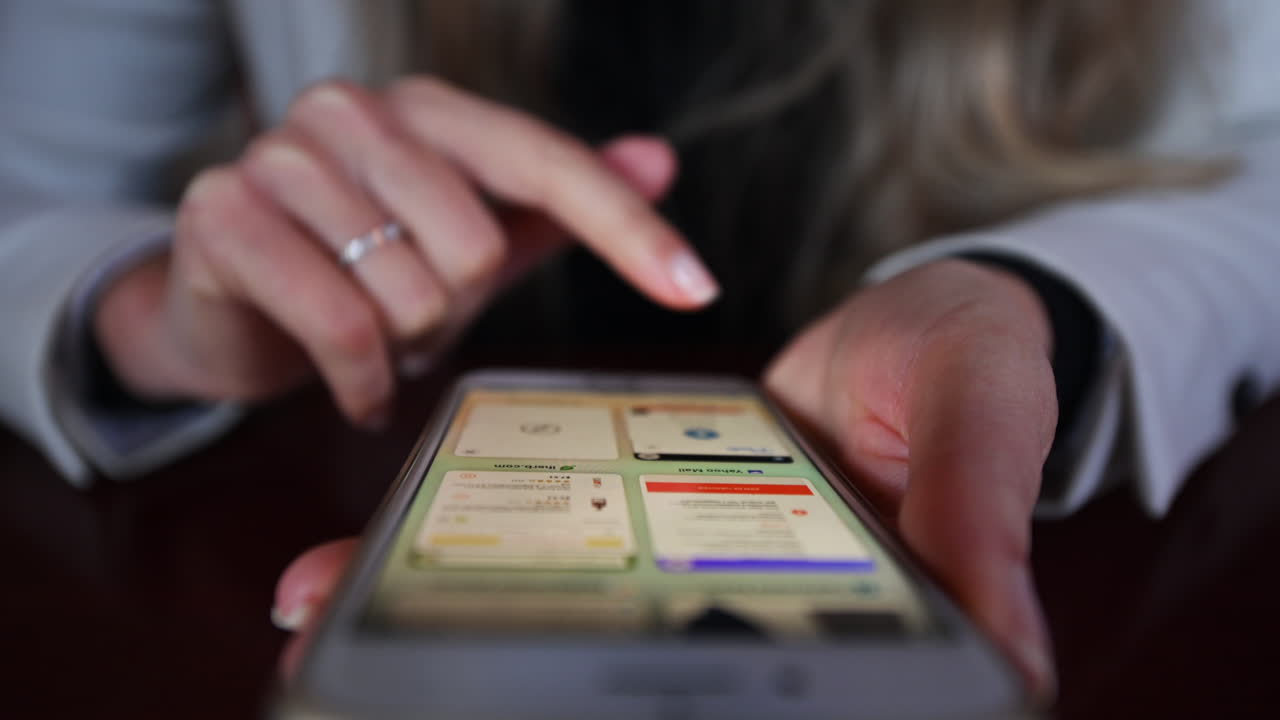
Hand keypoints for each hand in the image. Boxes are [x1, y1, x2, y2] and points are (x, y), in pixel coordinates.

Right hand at [94, 77, 717, 424]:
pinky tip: (360, 390)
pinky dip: (363, 380)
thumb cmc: (364, 267)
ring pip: (408, 292)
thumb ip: (556, 202)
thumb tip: (660, 159)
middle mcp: (353, 113)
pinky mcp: (224, 217)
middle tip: (417, 322)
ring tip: (375, 338)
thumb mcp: (469, 238)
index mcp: (427, 111)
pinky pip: (339, 324)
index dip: (627, 229)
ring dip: (404, 347)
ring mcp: (281, 157)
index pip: (547, 164)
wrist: (231, 301)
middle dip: (455, 314)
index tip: (696, 289)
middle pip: (475, 248)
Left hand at [269, 260, 1055, 695]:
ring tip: (337, 618)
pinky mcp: (662, 505)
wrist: (935, 311)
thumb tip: (1013, 663)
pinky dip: (496, 532)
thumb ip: (976, 525)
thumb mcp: (980, 430)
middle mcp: (751, 609)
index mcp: (837, 615)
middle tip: (386, 681)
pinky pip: (573, 525)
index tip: (541, 710)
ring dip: (461, 612)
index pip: (742, 687)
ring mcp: (698, 560)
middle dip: (510, 677)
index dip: (645, 705)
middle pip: (622, 664)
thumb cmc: (978, 374)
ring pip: (573, 604)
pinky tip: (398, 543)